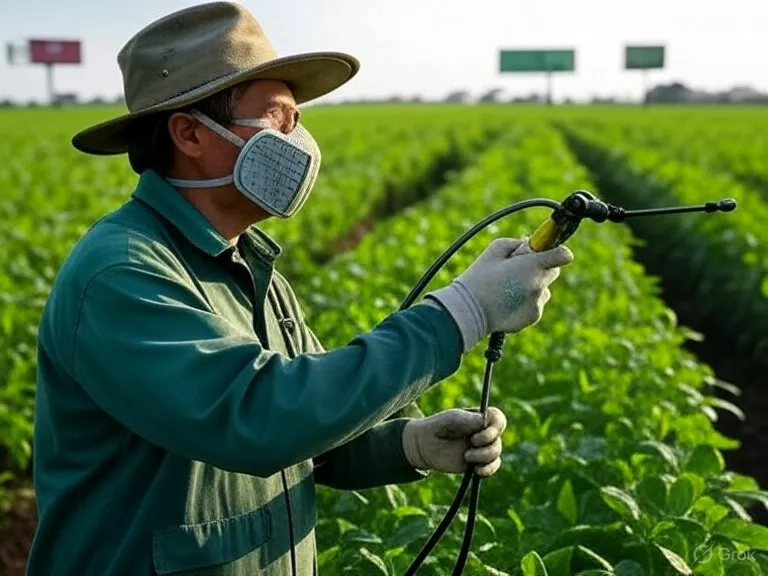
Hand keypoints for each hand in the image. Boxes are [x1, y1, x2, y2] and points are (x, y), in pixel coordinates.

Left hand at [402, 407, 506, 476]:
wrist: (426, 445)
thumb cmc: (438, 426)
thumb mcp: (451, 419)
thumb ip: (467, 419)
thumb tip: (485, 421)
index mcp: (480, 418)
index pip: (498, 419)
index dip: (495, 426)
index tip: (481, 430)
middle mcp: (484, 432)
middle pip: (498, 437)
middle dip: (487, 441)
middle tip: (472, 442)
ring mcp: (483, 448)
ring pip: (496, 453)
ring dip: (484, 456)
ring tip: (466, 456)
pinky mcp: (479, 462)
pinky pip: (492, 467)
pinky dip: (488, 469)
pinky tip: (477, 471)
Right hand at [424, 237, 572, 350]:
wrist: (469, 310)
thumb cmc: (479, 278)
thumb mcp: (494, 251)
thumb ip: (516, 243)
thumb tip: (529, 243)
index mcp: (532, 265)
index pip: (562, 254)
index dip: (556, 251)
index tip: (547, 251)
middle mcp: (539, 285)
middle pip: (554, 271)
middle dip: (541, 267)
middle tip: (519, 269)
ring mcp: (537, 302)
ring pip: (544, 288)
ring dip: (533, 285)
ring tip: (509, 288)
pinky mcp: (533, 316)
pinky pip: (536, 303)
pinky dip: (527, 301)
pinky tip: (508, 301)